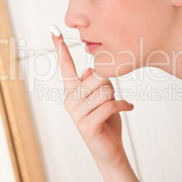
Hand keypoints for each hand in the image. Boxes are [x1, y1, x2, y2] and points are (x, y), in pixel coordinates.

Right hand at [51, 28, 133, 168]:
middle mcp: (69, 100)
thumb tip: (90, 71)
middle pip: (96, 76)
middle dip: (109, 86)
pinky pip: (110, 105)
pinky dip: (123, 106)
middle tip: (111, 98)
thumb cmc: (107, 120)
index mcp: (72, 91)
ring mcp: (76, 113)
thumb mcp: (103, 96)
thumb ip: (96, 82)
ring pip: (105, 91)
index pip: (66, 66)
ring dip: (116, 98)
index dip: (60, 48)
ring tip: (114, 107)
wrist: (110, 150)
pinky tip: (128, 108)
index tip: (54, 30)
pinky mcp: (86, 125)